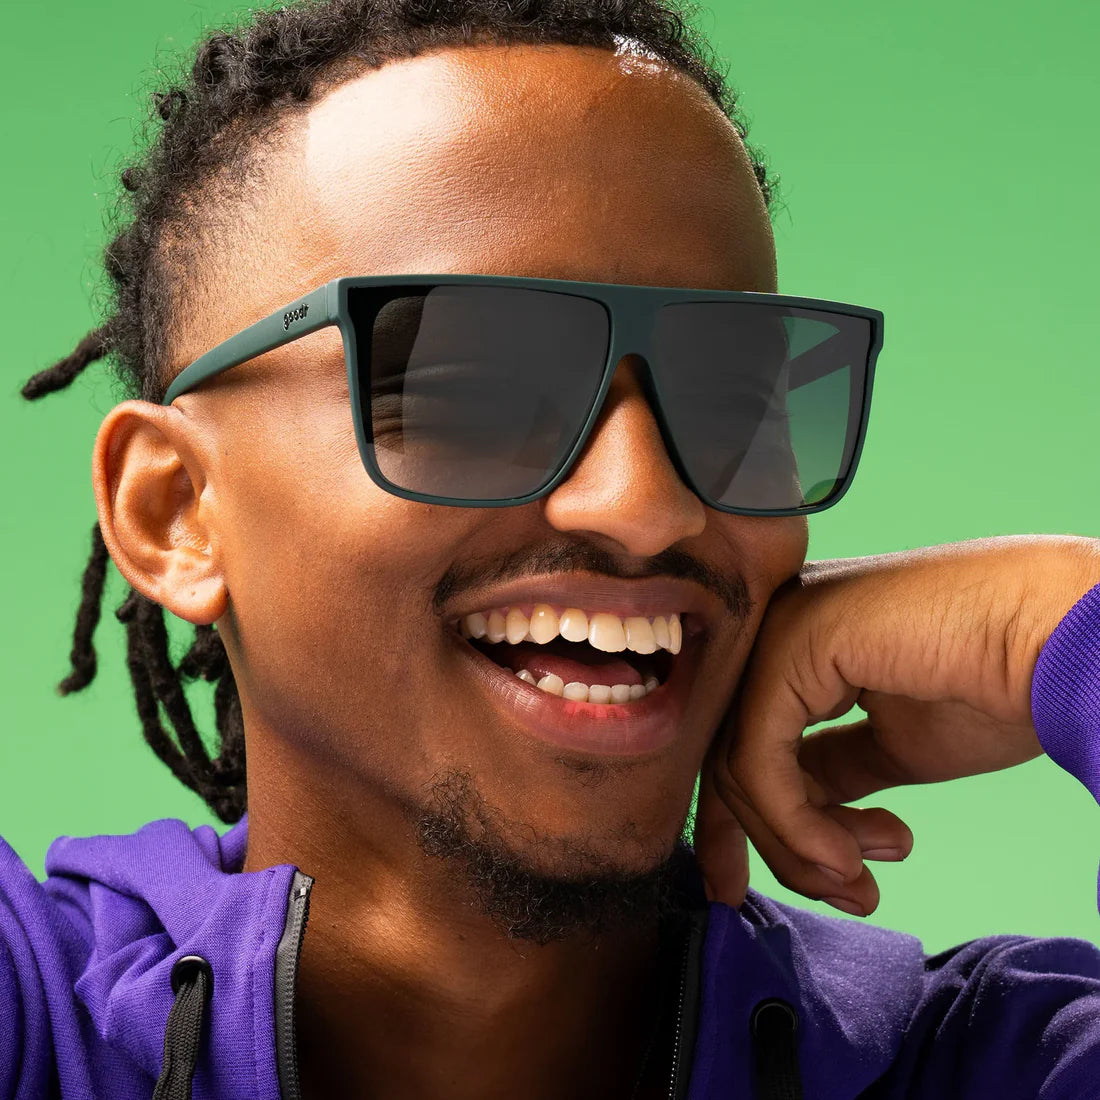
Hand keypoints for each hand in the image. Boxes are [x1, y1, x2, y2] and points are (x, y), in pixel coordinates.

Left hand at [693, 534, 1099, 914]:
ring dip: (795, 847)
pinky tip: (847, 857)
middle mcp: (775, 632)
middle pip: (731, 759)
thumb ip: (835, 770)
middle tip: (840, 894)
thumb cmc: (998, 684)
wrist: (1057, 641)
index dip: (738, 826)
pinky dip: (794, 824)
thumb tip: (796, 816)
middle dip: (772, 846)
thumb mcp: (896, 744)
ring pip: (738, 766)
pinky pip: (759, 758)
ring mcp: (777, 630)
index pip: (740, 744)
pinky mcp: (791, 644)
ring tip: (858, 879)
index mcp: (798, 648)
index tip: (753, 888)